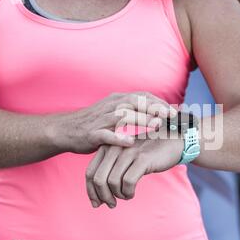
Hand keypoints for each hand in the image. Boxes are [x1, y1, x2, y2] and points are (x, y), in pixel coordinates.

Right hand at [49, 92, 177, 153]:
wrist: (66, 129)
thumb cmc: (95, 122)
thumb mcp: (114, 112)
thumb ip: (133, 111)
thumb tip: (156, 113)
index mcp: (118, 100)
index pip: (142, 97)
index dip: (159, 102)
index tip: (174, 110)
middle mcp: (111, 106)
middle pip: (136, 102)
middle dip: (155, 108)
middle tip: (171, 116)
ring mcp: (101, 119)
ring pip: (124, 116)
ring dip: (141, 120)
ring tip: (156, 126)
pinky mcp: (92, 133)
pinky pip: (106, 135)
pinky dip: (118, 138)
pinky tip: (130, 143)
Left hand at [85, 135, 183, 207]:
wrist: (171, 143)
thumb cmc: (146, 155)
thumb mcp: (124, 160)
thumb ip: (110, 172)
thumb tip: (97, 198)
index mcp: (107, 147)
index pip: (90, 173)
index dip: (91, 191)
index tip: (97, 203)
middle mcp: (114, 148)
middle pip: (98, 179)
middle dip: (102, 196)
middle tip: (111, 204)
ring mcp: (128, 152)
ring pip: (111, 181)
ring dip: (117, 195)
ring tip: (125, 196)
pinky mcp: (142, 159)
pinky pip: (128, 182)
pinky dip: (128, 192)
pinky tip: (132, 193)